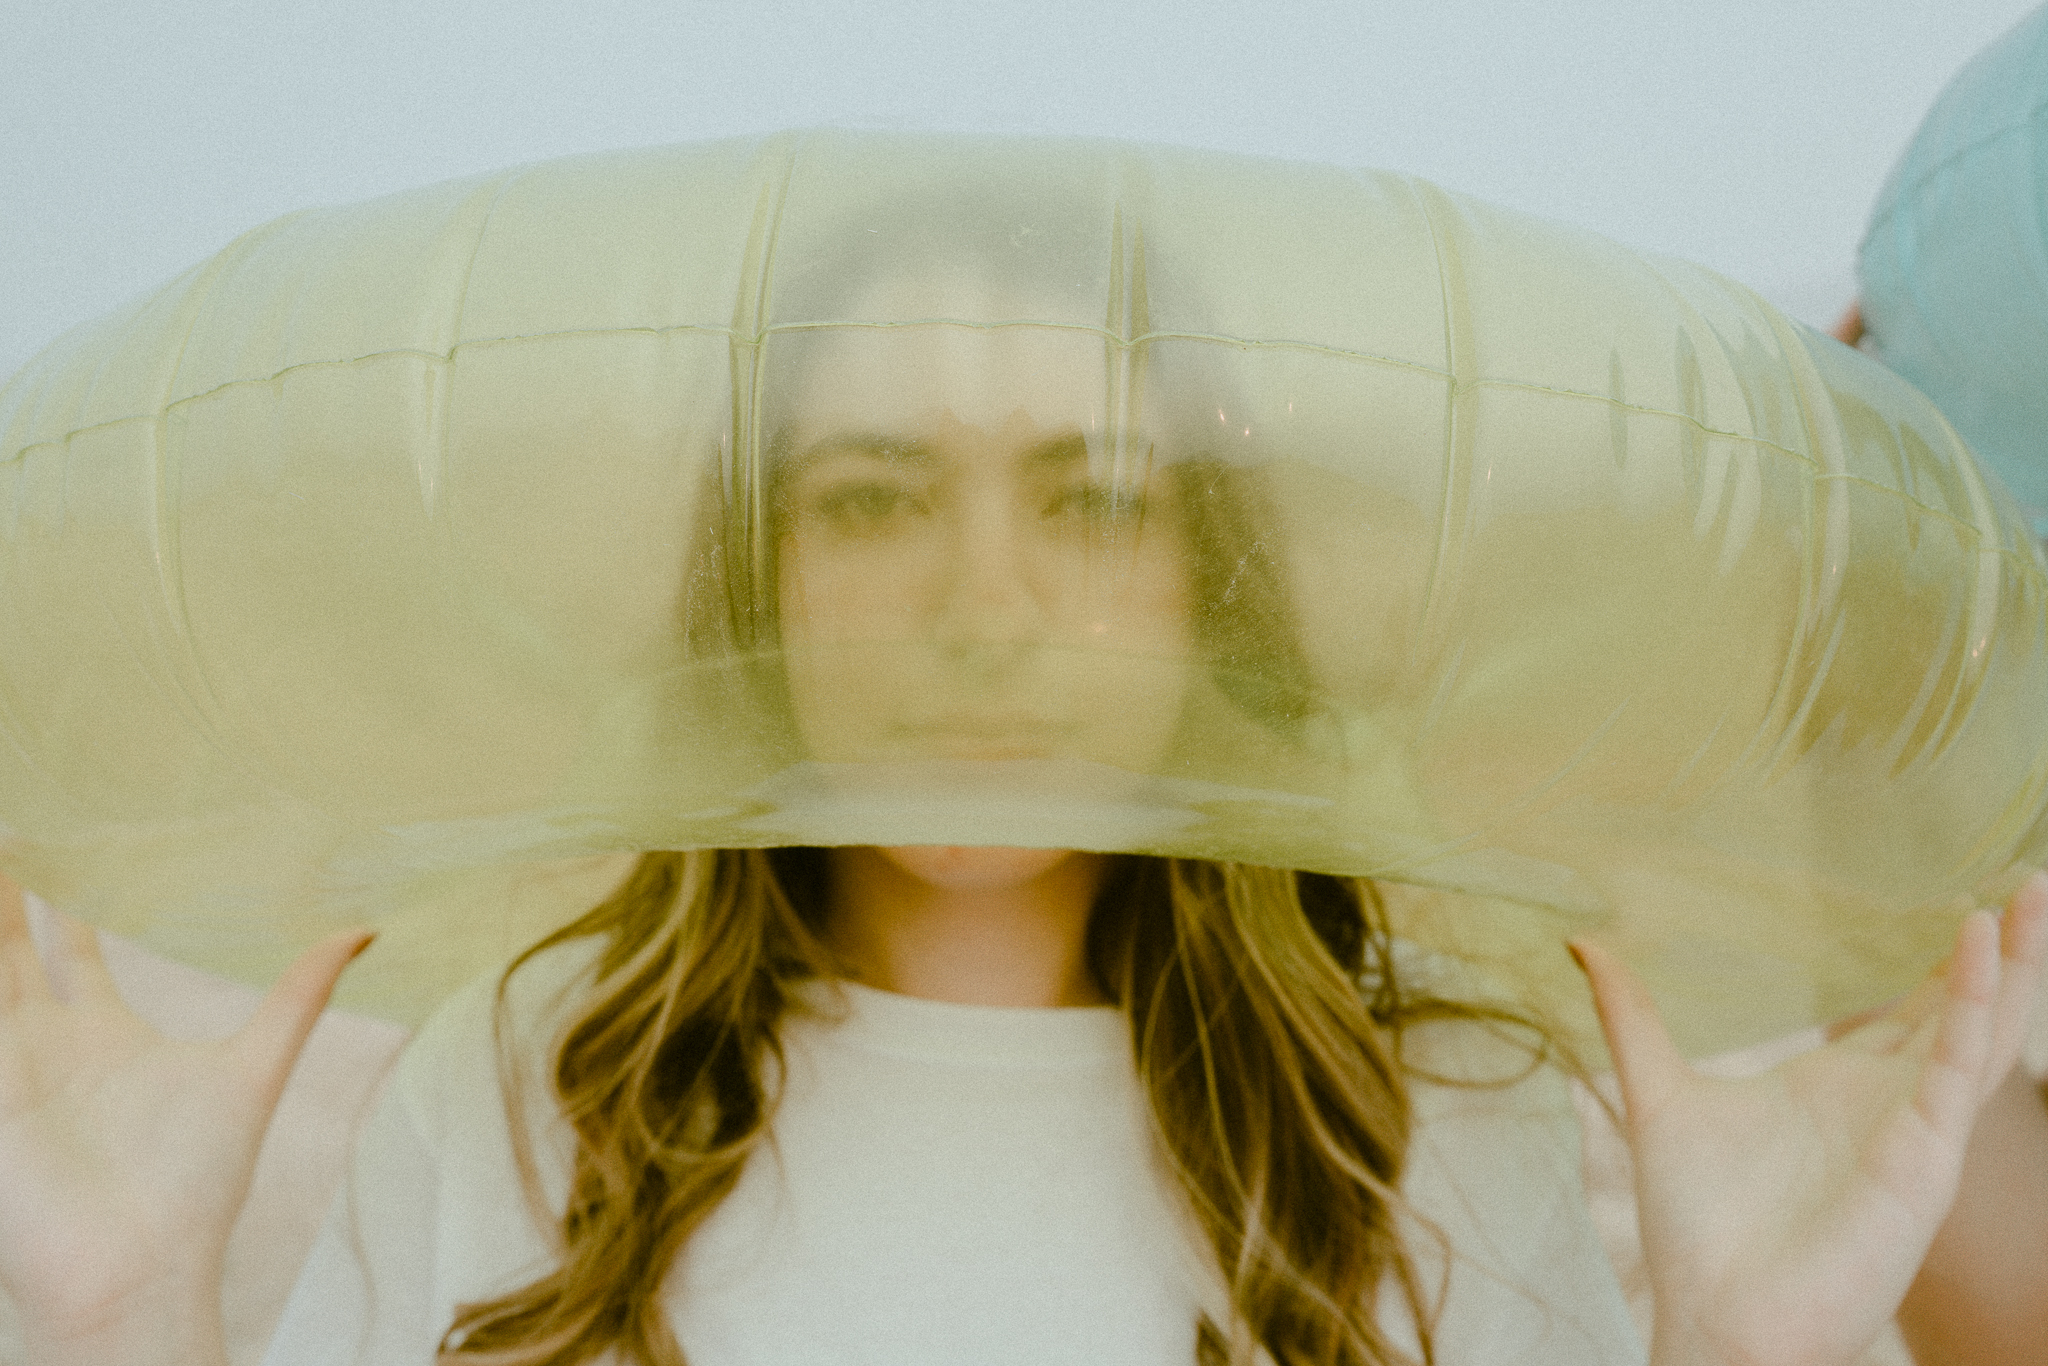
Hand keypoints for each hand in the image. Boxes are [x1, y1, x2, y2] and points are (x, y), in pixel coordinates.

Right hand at [0, 872, 368, 1364]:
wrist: (141, 1266)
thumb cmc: (197, 1185)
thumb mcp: (256, 1067)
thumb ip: (300, 997)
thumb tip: (364, 930)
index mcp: (107, 1039)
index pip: (75, 956)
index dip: (62, 908)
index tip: (54, 846)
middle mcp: (49, 1048)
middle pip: (13, 953)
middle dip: (7, 897)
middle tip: (7, 827)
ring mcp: (7, 1069)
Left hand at [1571, 873, 2047, 1365]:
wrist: (1714, 1314)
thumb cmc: (1696, 1224)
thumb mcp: (1658, 1092)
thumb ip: (1631, 1017)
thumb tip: (1585, 944)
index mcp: (1840, 1087)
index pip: (1913, 1013)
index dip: (1946, 963)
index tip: (1970, 901)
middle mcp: (1888, 1104)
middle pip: (1963, 1013)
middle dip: (2001, 950)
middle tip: (2028, 880)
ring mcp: (1912, 1131)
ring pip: (1981, 1034)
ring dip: (2010, 966)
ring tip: (2030, 894)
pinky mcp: (1921, 1161)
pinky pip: (1956, 1073)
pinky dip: (1974, 1010)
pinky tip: (1980, 947)